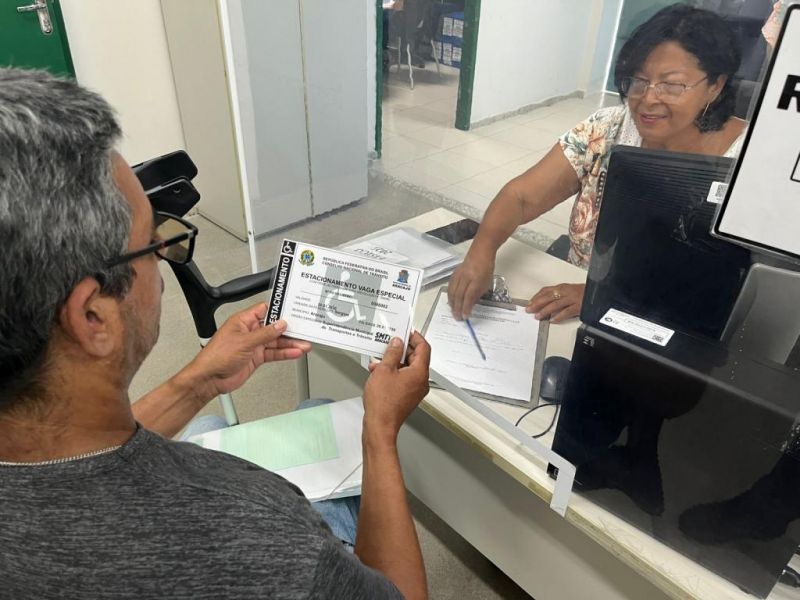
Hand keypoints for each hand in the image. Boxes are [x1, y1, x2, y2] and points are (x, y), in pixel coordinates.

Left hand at [184, 303, 310, 397]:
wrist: (210, 378)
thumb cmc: (216, 356)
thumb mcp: (244, 341)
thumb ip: (265, 333)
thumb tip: (280, 325)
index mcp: (243, 321)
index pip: (265, 310)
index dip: (279, 310)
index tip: (293, 311)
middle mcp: (249, 331)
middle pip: (274, 327)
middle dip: (289, 330)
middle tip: (304, 330)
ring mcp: (253, 345)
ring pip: (276, 342)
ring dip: (290, 344)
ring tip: (304, 344)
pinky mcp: (256, 358)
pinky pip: (273, 353)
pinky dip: (284, 354)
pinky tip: (294, 353)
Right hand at [363, 331, 430, 445]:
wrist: (380, 424)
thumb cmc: (383, 401)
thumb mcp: (384, 370)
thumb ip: (392, 353)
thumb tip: (397, 343)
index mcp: (420, 373)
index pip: (424, 348)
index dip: (415, 337)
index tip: (406, 331)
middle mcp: (421, 381)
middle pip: (416, 358)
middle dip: (402, 349)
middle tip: (390, 343)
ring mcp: (415, 390)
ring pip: (408, 368)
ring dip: (394, 362)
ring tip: (379, 360)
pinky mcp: (407, 396)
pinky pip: (403, 378)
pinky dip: (393, 372)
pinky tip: (378, 372)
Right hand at [447, 251, 494, 319]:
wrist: (480, 253)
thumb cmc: (486, 268)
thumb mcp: (487, 283)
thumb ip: (477, 294)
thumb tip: (469, 305)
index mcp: (476, 279)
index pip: (469, 296)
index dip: (466, 307)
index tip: (465, 316)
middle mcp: (466, 277)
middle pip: (459, 295)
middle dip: (458, 308)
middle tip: (457, 317)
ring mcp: (459, 274)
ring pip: (452, 291)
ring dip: (452, 303)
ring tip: (453, 311)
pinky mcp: (454, 273)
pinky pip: (450, 286)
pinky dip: (450, 295)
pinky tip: (451, 301)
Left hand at [526, 283, 584, 322]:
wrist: (599, 292)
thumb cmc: (584, 292)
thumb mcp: (569, 291)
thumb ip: (559, 295)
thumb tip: (545, 303)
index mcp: (563, 287)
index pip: (546, 290)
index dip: (536, 297)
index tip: (529, 303)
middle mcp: (566, 291)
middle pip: (548, 297)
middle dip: (537, 303)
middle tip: (529, 310)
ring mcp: (572, 298)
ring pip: (556, 304)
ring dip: (545, 310)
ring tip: (538, 316)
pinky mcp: (579, 306)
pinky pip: (567, 311)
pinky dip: (559, 316)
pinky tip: (552, 320)